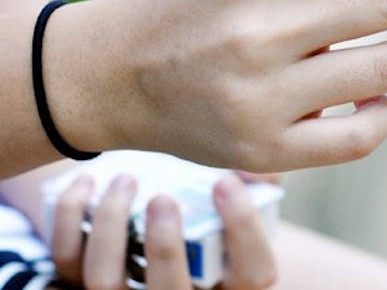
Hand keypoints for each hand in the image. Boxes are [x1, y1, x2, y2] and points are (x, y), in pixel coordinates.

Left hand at [50, 173, 276, 288]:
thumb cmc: (211, 224)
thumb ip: (260, 189)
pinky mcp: (81, 284)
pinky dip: (70, 219)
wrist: (151, 246)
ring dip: (111, 227)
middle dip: (165, 247)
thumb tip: (262, 166)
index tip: (226, 181)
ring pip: (106, 282)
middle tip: (163, 198)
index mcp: (230, 287)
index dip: (244, 228)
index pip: (254, 275)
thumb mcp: (241, 215)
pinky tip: (86, 183)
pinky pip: (67, 262)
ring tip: (125, 180)